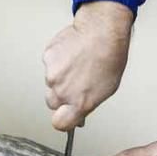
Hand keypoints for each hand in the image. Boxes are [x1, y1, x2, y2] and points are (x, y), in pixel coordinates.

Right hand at [43, 1, 133, 129]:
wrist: (101, 32)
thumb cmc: (109, 58)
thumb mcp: (106, 90)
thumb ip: (87, 105)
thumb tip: (79, 115)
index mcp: (78, 103)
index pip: (60, 123)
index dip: (62, 120)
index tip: (66, 117)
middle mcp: (62, 91)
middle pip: (52, 102)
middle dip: (61, 97)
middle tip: (75, 83)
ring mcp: (52, 73)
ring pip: (51, 81)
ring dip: (60, 76)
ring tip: (77, 63)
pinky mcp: (47, 57)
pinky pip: (49, 64)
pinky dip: (58, 60)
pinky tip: (72, 53)